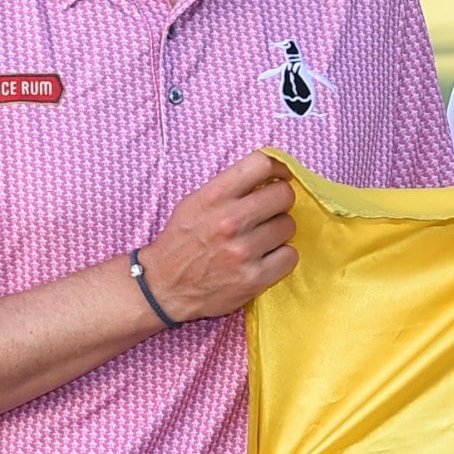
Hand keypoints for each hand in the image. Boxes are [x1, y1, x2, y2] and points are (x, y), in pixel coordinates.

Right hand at [140, 153, 297, 320]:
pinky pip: (291, 256)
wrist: (163, 288)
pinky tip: (264, 259)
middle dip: (280, 202)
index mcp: (213, 197)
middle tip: (268, 213)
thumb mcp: (194, 203)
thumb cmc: (181, 242)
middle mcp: (230, 221)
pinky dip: (281, 257)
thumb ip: (228, 188)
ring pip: (289, 226)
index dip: (279, 168)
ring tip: (261, 240)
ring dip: (279, 232)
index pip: (261, 164)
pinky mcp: (254, 278)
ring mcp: (243, 251)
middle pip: (284, 195)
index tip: (280, 177)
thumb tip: (270, 176)